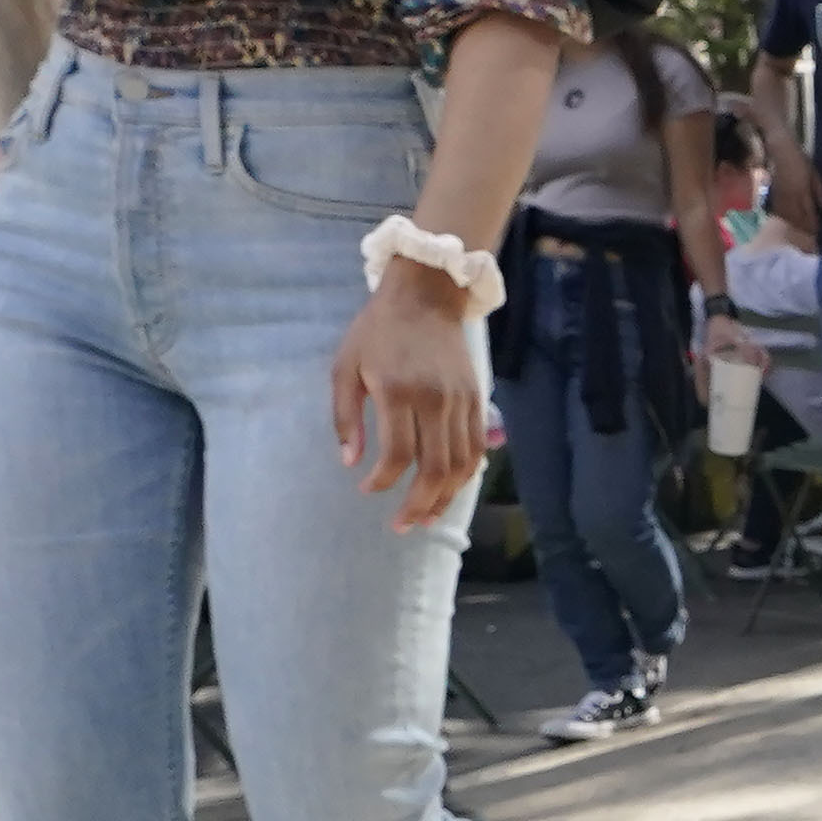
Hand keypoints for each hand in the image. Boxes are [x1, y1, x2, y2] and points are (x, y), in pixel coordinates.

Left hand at [330, 265, 492, 527]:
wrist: (425, 294)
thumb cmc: (377, 331)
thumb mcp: (345, 367)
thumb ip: (345, 417)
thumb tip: (350, 462)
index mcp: (398, 391)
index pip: (398, 454)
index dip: (383, 482)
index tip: (367, 490)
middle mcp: (435, 400)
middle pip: (435, 469)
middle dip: (418, 505)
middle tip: (401, 525)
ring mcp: (460, 401)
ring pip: (461, 465)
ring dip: (444, 498)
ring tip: (426, 518)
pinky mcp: (476, 399)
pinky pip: (476, 449)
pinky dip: (464, 476)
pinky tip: (448, 490)